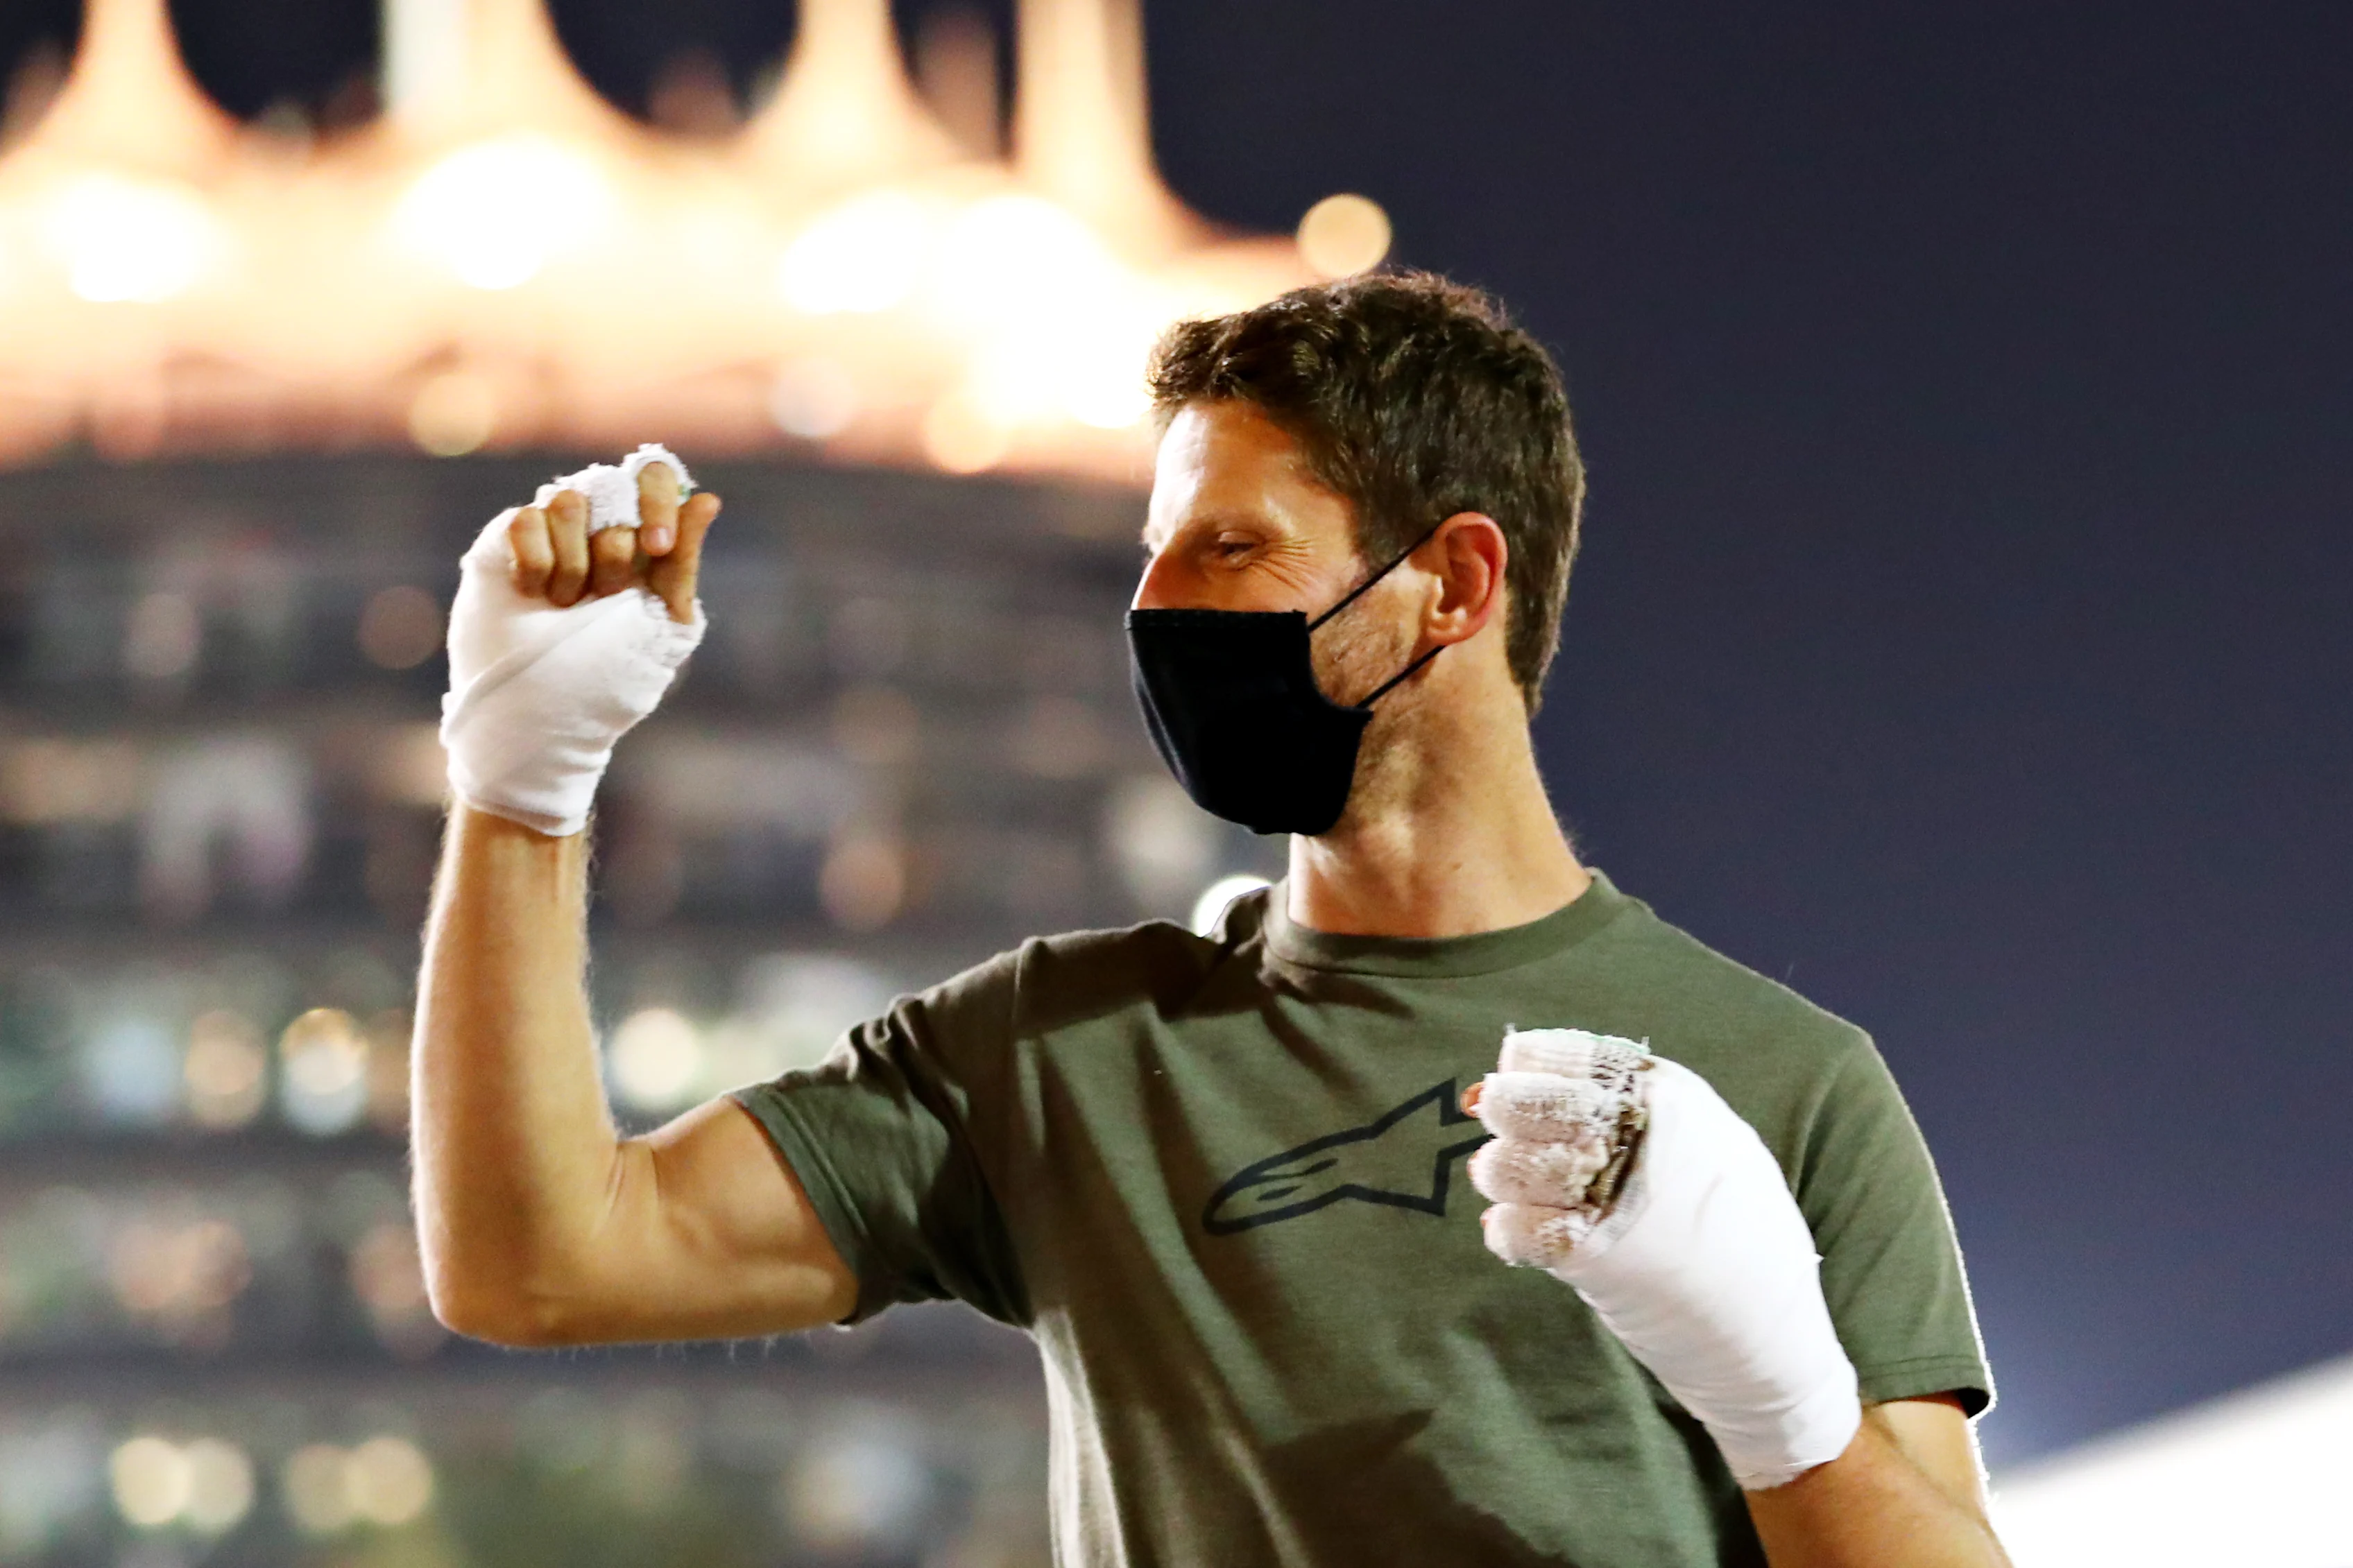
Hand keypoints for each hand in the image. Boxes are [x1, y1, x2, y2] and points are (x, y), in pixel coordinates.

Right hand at [440, 447, 720, 836]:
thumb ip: (682, 563)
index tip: (658, 548)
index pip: (657, 478)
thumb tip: (707, 498)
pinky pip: (527, 517)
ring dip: (573, 564)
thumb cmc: (606, 678)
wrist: (540, 713)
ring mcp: (553, 531)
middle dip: (617, 552)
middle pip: (615, 484)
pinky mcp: (507, 540)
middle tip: (606, 596)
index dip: (660, 500)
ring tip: (563, 605)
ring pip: (569, 499)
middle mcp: (598, 526)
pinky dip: (535, 563)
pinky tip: (533, 595)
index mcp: (643, 540)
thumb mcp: (661, 626)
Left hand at [1468, 1029, 1862, 1489]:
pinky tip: (1516, 1231)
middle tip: (1493, 1113)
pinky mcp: (1592, 1259)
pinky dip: (1505, 1229)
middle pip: (1533, 1104)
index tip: (1510, 1065)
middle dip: (1505, 1106)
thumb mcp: (1715, 1141)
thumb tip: (1538, 1086)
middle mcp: (1642, 1142)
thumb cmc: (1739, 1231)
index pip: (1577, 1055)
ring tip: (1503, 1177)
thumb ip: (1641, 1110)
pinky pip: (1514, 1229)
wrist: (1769, 1332)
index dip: (1531, 1059)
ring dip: (1498, 1171)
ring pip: (1511, 1166)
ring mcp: (1615, 1200)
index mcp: (1676, 1100)